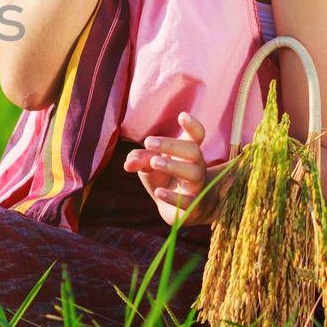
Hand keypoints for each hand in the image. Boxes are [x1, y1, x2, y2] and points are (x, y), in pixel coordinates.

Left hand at [121, 111, 216, 226]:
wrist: (176, 211)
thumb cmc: (164, 179)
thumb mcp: (148, 166)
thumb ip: (138, 159)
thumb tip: (129, 163)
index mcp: (188, 153)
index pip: (197, 136)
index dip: (193, 126)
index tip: (182, 115)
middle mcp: (197, 167)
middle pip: (193, 151)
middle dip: (172, 144)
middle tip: (149, 141)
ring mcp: (197, 186)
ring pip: (194, 173)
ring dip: (174, 165)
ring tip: (155, 162)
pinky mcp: (193, 206)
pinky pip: (188, 201)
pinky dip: (172, 196)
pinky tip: (158, 192)